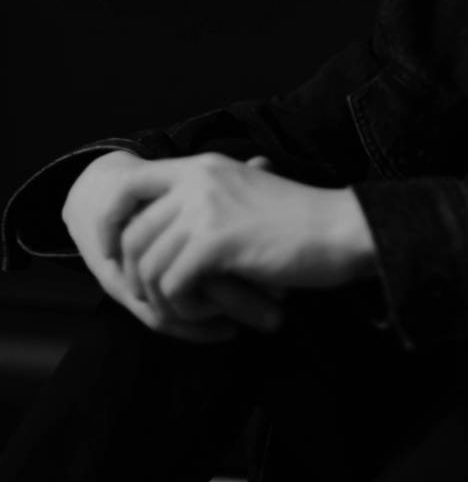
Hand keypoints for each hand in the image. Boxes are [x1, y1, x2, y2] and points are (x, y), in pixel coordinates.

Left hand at [112, 151, 374, 325]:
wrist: (341, 229)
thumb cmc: (302, 221)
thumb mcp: (246, 193)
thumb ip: (207, 200)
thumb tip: (165, 235)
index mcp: (202, 167)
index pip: (129, 184)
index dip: (112, 222)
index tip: (116, 254)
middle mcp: (197, 180)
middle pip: (133, 233)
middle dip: (135, 276)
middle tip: (156, 301)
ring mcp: (204, 209)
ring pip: (149, 265)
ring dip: (164, 300)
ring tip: (194, 312)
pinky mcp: (216, 242)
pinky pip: (172, 285)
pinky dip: (185, 309)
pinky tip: (214, 315)